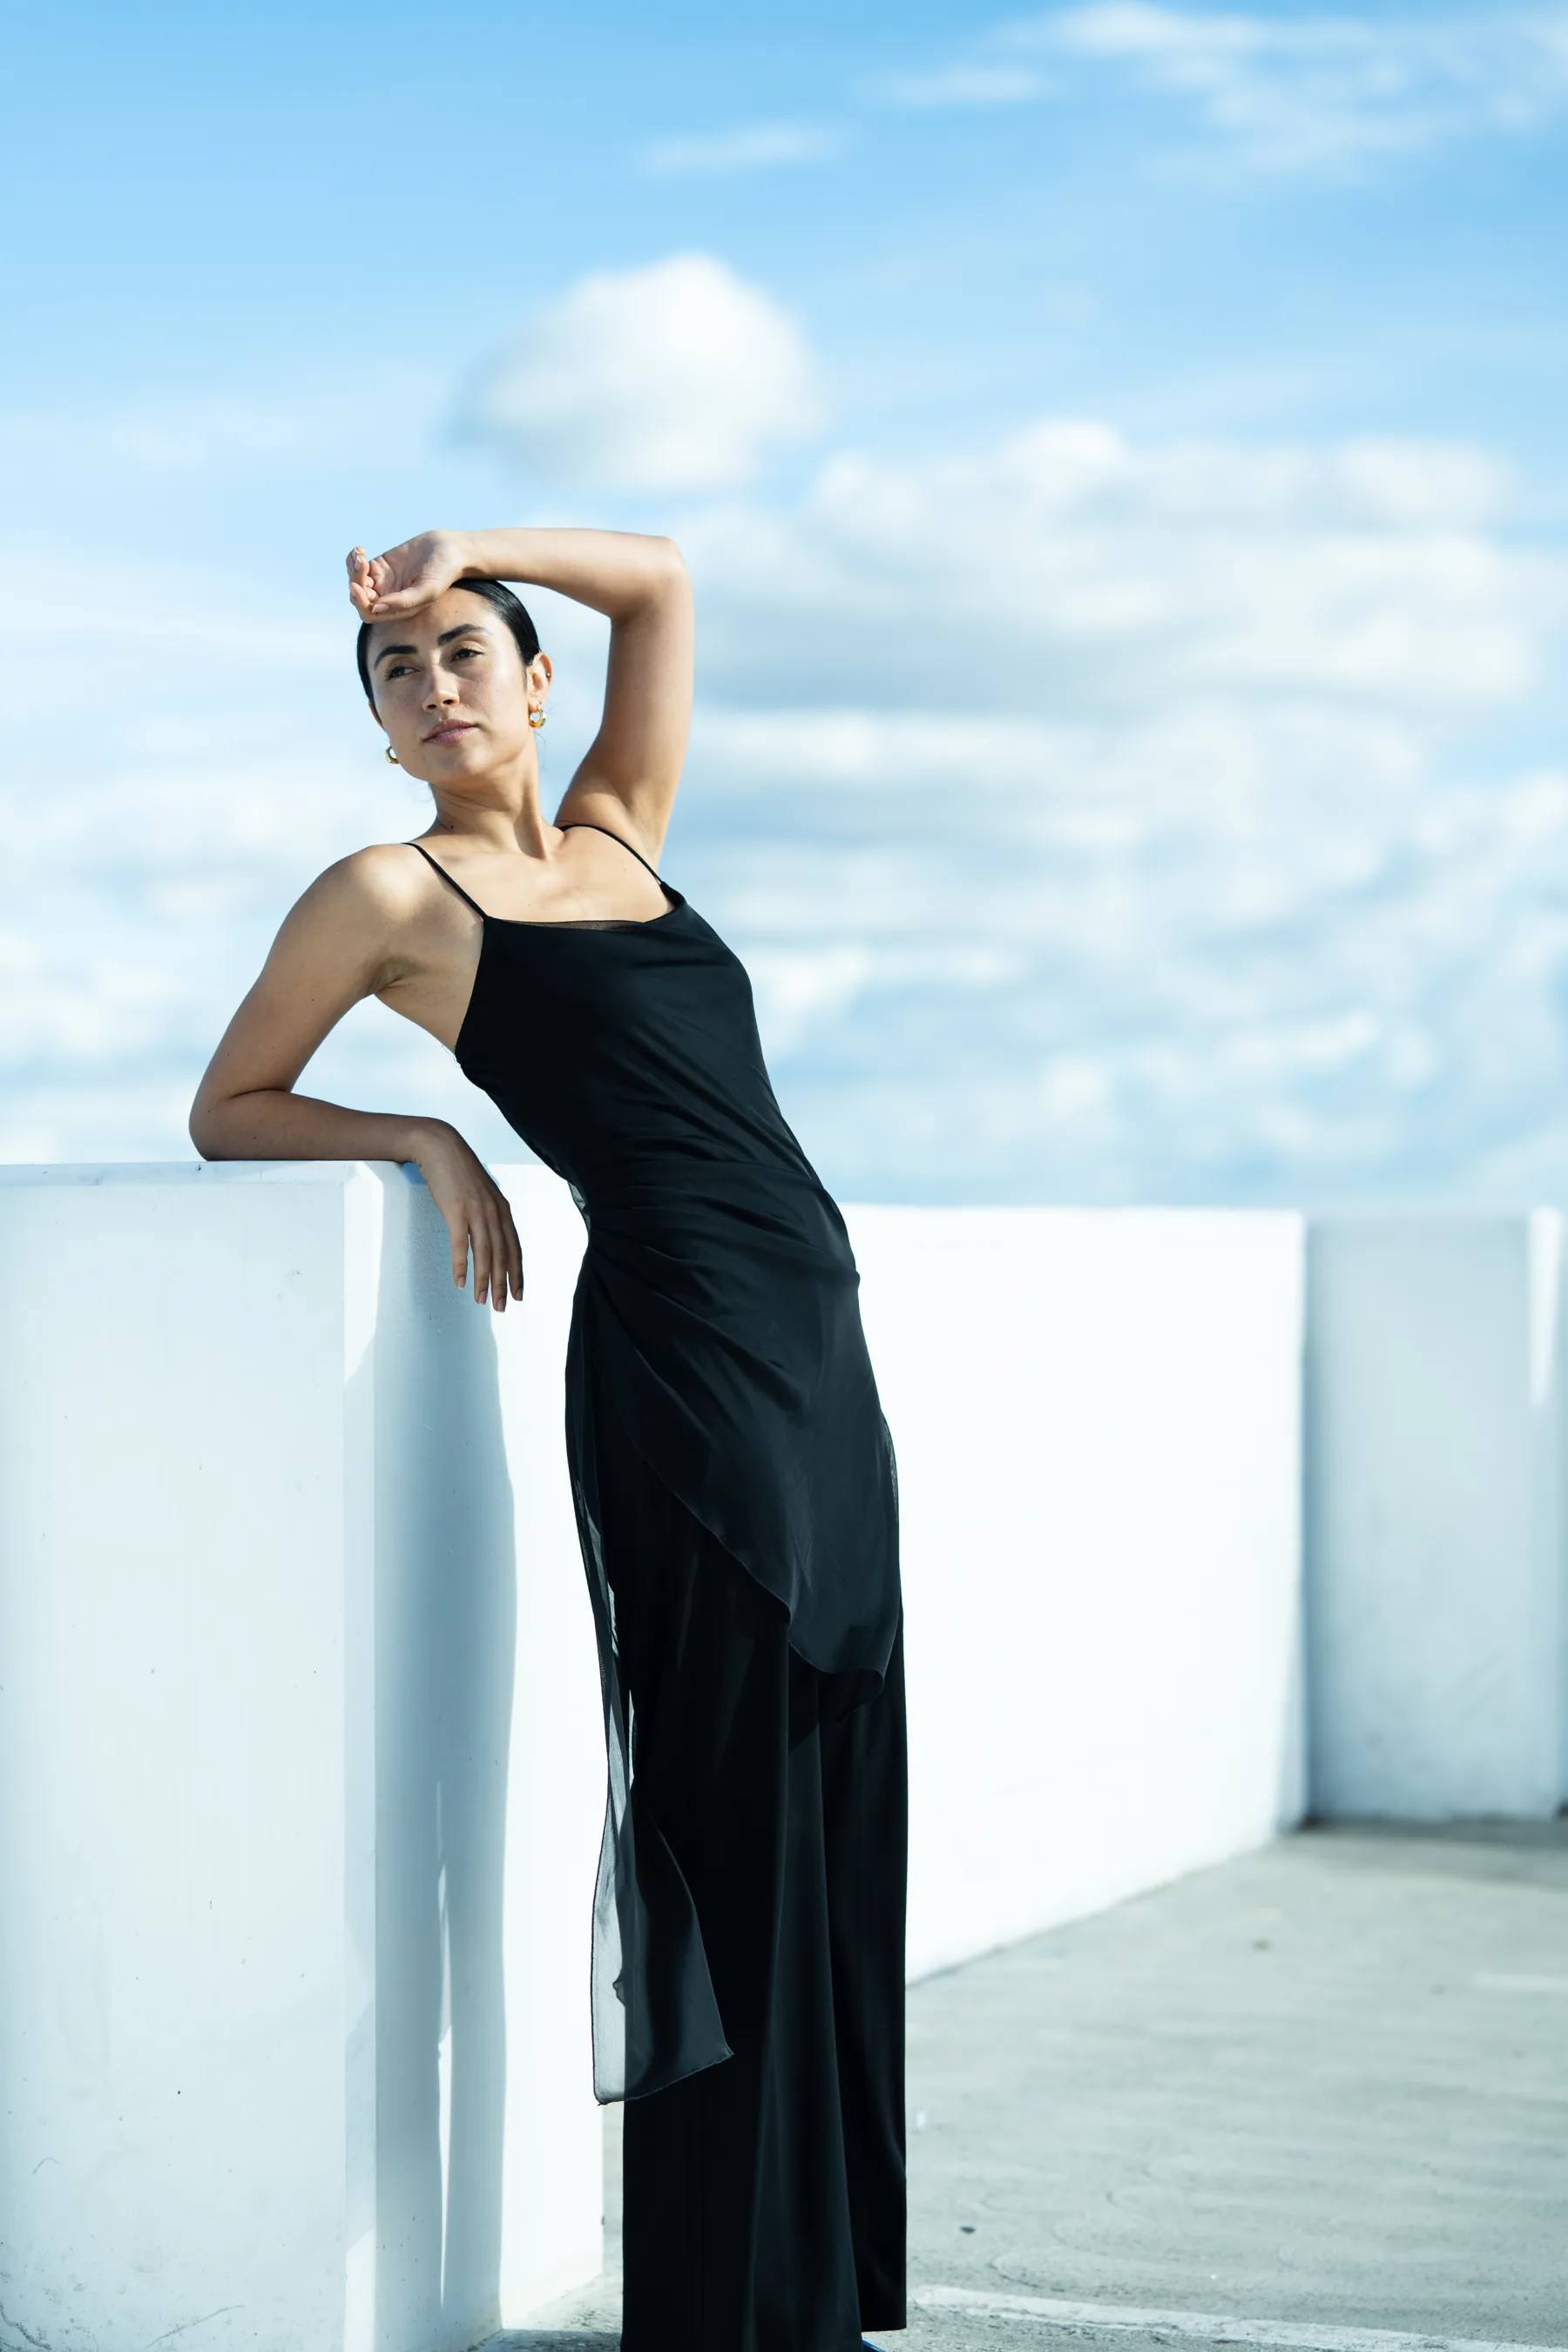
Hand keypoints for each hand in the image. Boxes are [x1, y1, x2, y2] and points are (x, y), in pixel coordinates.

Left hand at [347, 531, 472, 621]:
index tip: (357, 585)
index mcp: (398, 610)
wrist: (449, 549)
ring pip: (356, 581)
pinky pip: (358, 566)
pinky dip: (354, 559)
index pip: (369, 613)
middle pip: (359, 597)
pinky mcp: (380, 565)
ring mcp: (382, 581)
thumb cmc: (443, 572)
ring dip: (353, 568)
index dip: (360, 602)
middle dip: (356, 580)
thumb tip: (375, 608)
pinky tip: (360, 551)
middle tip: (363, 562)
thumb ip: (403, 602)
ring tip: (361, 555)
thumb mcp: (427, 590)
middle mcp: (388, 598)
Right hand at [412, 1123, 522, 1311]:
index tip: (518, 1293)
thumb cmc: (458, 1171)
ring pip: (485, 1254)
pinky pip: (461, 1245)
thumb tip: (492, 1235)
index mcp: (503, 1209)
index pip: (515, 1248)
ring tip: (482, 1301)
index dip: (517, 1272)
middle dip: (504, 1284)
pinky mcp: (456, 1211)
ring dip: (484, 1280)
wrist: (440, 1147)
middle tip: (502, 1307)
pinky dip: (462, 1266)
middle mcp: (494, 1212)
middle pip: (503, 1255)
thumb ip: (489, 1213)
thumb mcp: (481, 1193)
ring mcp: (476, 1211)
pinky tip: (460, 1282)